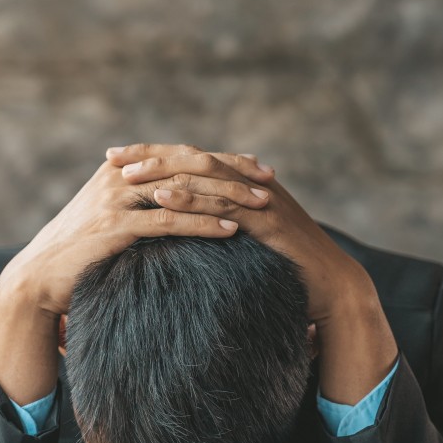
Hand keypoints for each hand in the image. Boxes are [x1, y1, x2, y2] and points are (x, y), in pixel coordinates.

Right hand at [0, 151, 272, 404]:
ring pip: (185, 191)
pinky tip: (232, 232)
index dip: (225, 160)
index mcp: (125, 169)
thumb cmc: (81, 253)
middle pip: (190, 167)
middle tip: (271, 182)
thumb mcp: (113, 219)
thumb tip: (179, 206)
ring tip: (263, 206)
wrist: (39, 276)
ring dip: (228, 198)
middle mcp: (122, 176)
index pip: (185, 156)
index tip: (260, 168)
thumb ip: (142, 205)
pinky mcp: (116, 227)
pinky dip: (204, 226)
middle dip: (234, 173)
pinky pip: (170, 222)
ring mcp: (117, 200)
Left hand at [108, 144, 367, 323]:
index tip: (117, 158)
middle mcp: (251, 181)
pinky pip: (222, 204)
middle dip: (151, 155)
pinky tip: (162, 198)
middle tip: (113, 158)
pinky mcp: (266, 220)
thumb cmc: (287, 269)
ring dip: (164, 172)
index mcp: (244, 181)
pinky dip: (191, 199)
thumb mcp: (246, 242)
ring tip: (127, 175)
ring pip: (205, 175)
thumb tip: (181, 232)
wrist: (329, 287)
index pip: (192, 159)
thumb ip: (219, 228)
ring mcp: (260, 198)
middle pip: (193, 158)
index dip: (154, 155)